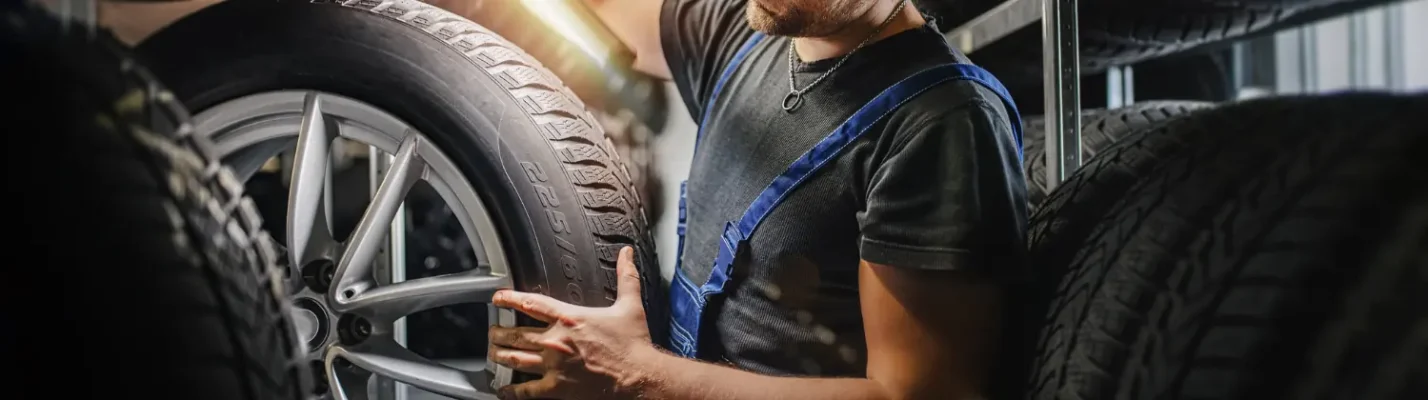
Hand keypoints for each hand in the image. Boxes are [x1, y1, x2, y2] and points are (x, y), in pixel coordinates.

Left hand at [488, 246, 655, 399]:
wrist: (638, 377)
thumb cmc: (633, 345)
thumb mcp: (630, 306)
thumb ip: (626, 277)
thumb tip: (627, 254)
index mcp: (569, 318)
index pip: (531, 304)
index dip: (509, 298)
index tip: (497, 297)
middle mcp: (556, 341)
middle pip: (516, 334)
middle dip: (499, 332)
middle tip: (492, 332)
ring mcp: (553, 366)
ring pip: (515, 359)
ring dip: (499, 355)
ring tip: (493, 353)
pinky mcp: (556, 389)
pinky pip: (526, 390)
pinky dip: (511, 389)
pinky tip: (503, 388)